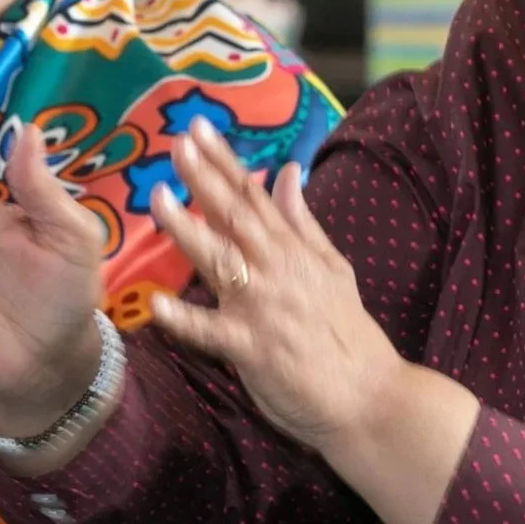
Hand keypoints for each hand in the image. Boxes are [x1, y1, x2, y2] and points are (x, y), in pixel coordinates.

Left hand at [152, 118, 479, 523]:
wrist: (368, 393)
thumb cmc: (347, 333)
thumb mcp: (333, 267)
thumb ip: (304, 222)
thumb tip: (287, 173)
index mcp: (294, 251)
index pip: (255, 196)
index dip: (225, 162)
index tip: (199, 130)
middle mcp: (277, 270)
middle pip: (236, 216)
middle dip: (205, 177)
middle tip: (178, 142)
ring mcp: (262, 307)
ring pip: (220, 260)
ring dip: (187, 229)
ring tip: (158, 198)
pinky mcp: (251, 348)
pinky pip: (211, 332)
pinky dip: (185, 319)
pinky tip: (157, 304)